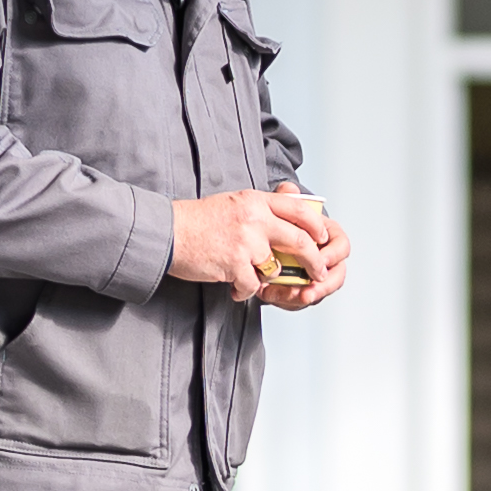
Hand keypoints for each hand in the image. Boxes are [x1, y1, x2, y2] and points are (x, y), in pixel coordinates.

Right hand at [172, 185, 331, 295]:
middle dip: (314, 260)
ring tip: (249, 276)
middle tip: (318, 272)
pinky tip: (233, 287)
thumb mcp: (234, 202)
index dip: (315, 225)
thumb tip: (290, 207)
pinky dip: (244, 290)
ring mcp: (245, 242)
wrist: (167, 232)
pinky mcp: (234, 263)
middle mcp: (254, 219)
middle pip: (299, 240)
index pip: (298, 209)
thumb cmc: (198, 220)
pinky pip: (252, 284)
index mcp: (255, 200)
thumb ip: (261, 207)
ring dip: (266, 277)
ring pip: (274, 267)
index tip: (323, 237)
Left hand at [263, 195, 351, 311]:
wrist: (262, 240)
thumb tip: (289, 190)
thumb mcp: (281, 209)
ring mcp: (313, 276)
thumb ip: (286, 199)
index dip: (334, 254)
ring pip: (319, 290)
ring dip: (306, 296)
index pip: (341, 246)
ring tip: (290, 296)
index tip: (321, 259)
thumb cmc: (280, 224)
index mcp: (327, 237)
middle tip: (309, 290)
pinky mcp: (299, 289)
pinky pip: (299, 299)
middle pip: (337, 275)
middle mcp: (324, 258)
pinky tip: (272, 295)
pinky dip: (287, 300)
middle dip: (324, 285)